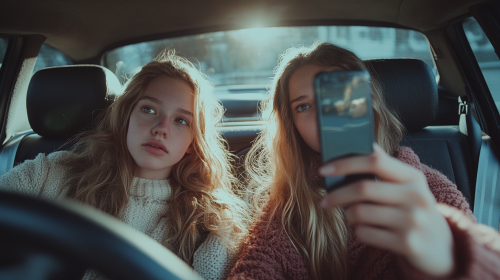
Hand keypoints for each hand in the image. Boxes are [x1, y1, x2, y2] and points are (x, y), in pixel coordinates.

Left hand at [319, 144, 453, 275]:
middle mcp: (416, 196)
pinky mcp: (407, 244)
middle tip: (325, 200)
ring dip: (348, 216)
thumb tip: (357, 146)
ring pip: (360, 213)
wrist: (441, 247)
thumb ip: (384, 168)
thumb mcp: (407, 186)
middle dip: (337, 195)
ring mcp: (413, 221)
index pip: (375, 160)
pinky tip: (365, 231)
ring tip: (352, 217)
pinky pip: (365, 234)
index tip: (324, 169)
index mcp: (413, 177)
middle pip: (362, 188)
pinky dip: (358, 232)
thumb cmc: (414, 211)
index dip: (346, 163)